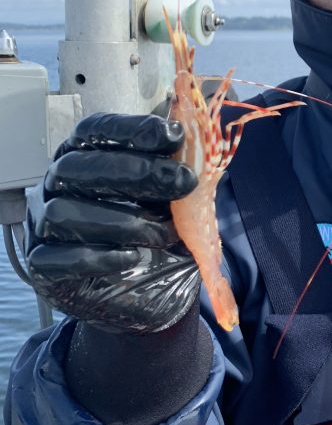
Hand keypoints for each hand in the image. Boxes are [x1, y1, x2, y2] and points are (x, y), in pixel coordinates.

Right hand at [26, 113, 199, 331]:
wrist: (152, 295)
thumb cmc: (158, 235)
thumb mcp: (177, 199)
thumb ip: (178, 168)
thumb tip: (194, 135)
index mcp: (85, 158)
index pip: (94, 131)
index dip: (131, 129)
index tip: (174, 135)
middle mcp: (57, 186)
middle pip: (77, 167)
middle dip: (136, 172)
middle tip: (183, 182)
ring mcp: (44, 226)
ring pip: (63, 212)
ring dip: (123, 221)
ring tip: (163, 233)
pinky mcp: (44, 268)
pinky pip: (56, 258)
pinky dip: (98, 257)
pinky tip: (132, 258)